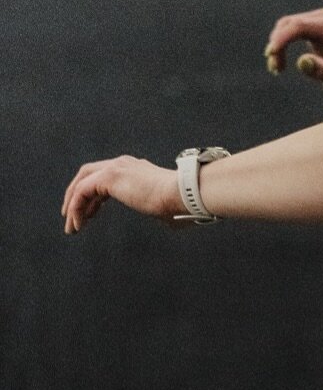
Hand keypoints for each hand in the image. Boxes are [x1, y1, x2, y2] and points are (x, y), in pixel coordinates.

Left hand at [62, 156, 183, 233]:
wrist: (184, 194)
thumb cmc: (182, 203)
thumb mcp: (166, 205)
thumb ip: (162, 208)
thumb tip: (172, 221)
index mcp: (135, 168)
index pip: (104, 177)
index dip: (94, 197)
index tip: (91, 214)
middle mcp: (122, 164)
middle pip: (86, 174)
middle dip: (76, 196)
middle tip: (71, 216)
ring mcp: (114, 168)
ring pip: (81, 183)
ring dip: (73, 205)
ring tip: (71, 226)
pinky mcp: (108, 177)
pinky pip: (82, 192)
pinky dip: (76, 208)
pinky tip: (78, 223)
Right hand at [264, 6, 322, 98]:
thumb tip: (302, 62)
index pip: (299, 26)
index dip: (281, 39)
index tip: (270, 56)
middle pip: (291, 24)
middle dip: (278, 44)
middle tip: (274, 69)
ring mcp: (321, 16)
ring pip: (287, 25)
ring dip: (278, 45)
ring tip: (277, 68)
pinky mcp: (315, 21)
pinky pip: (291, 28)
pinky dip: (282, 43)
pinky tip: (280, 61)